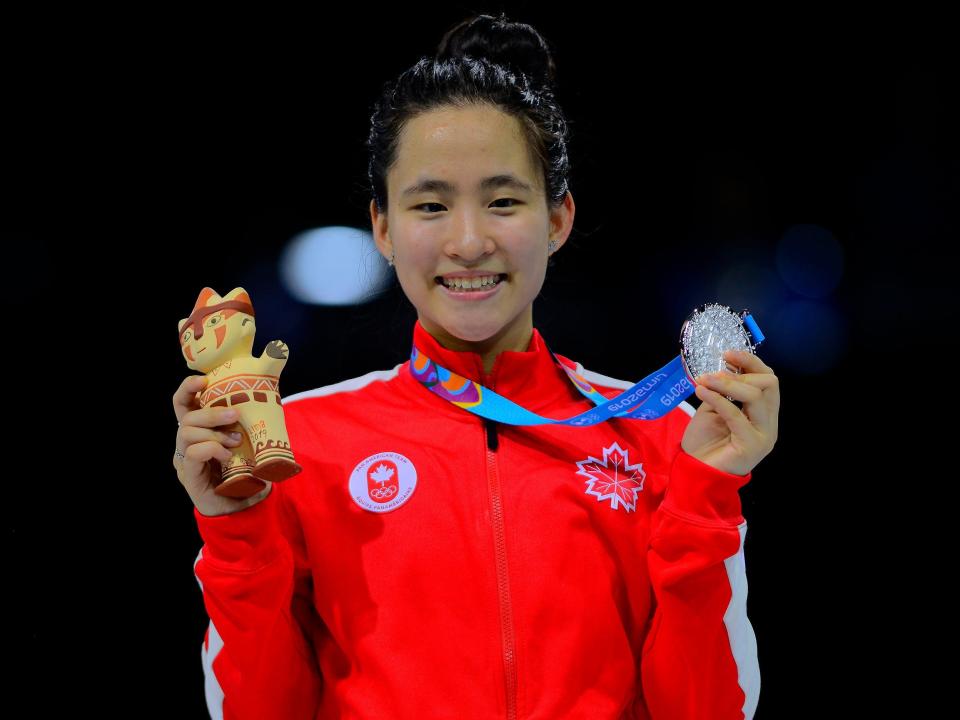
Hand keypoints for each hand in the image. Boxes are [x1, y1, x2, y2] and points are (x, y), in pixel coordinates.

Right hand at [173, 375, 271, 516]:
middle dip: (211, 411)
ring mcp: (185, 459)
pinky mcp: (188, 475)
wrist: (245, 508)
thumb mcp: (251, 443)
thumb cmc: (248, 472)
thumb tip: (270, 399)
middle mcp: (187, 443)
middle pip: (186, 416)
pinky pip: (193, 453)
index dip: (188, 388)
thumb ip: (251, 424)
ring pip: (186, 432)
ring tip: (235, 440)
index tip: (204, 380)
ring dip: (214, 432)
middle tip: (235, 414)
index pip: (183, 403)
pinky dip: (211, 449)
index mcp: (199, 430)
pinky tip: (226, 456)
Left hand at [680, 350, 779, 475]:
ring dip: (726, 384)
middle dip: (739, 373)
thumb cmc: (705, 442)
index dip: (751, 362)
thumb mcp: (714, 408)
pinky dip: (718, 400)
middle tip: (712, 373)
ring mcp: (764, 435)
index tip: (727, 353)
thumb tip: (723, 365)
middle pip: (768, 384)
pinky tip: (701, 392)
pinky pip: (737, 416)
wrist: (695, 472)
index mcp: (764, 412)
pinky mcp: (752, 445)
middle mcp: (769, 422)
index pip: (769, 379)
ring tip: (703, 380)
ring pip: (756, 396)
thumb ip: (723, 391)